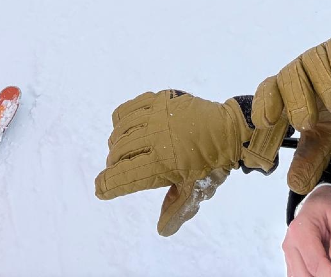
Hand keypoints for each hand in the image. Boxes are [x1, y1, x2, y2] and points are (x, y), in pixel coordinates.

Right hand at [94, 90, 288, 236]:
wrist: (229, 131)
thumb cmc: (212, 165)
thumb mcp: (195, 191)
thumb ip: (176, 210)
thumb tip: (162, 231)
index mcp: (163, 164)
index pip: (124, 176)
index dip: (107, 185)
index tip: (100, 190)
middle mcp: (156, 138)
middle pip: (118, 153)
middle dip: (113, 165)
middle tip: (119, 170)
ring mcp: (157, 116)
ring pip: (120, 130)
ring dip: (116, 143)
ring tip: (123, 150)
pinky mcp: (160, 100)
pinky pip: (128, 108)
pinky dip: (121, 120)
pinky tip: (127, 128)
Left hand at [253, 37, 330, 194]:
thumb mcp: (324, 144)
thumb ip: (309, 161)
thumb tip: (296, 184)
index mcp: (287, 94)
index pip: (267, 91)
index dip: (264, 103)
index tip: (266, 122)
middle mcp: (300, 73)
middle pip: (289, 77)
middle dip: (296, 100)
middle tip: (307, 122)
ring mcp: (321, 59)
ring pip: (312, 61)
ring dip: (321, 83)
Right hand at [283, 185, 330, 274]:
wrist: (321, 202)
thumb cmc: (330, 207)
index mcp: (301, 231)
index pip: (314, 263)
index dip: (330, 276)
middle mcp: (291, 244)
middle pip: (304, 275)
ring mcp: (290, 254)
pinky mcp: (294, 261)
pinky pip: (300, 275)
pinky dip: (312, 276)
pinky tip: (325, 273)